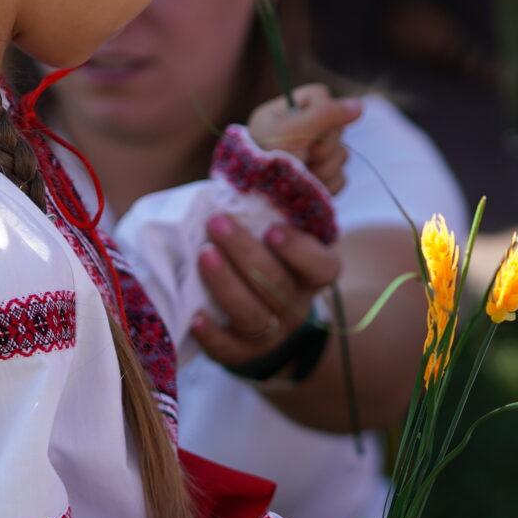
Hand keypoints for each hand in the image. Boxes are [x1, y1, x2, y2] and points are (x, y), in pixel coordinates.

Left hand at [191, 214, 340, 368]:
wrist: (274, 327)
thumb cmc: (269, 264)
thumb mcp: (284, 238)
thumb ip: (273, 212)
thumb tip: (253, 162)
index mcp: (313, 274)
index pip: (321, 267)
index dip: (300, 251)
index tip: (274, 229)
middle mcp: (297, 304)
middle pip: (277, 285)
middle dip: (246, 253)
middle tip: (217, 223)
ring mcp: (273, 332)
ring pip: (253, 315)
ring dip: (227, 285)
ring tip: (203, 256)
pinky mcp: (245, 355)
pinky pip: (231, 351)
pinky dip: (213, 334)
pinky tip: (196, 315)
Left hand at [246, 83, 360, 196]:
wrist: (256, 203)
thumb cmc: (264, 161)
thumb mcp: (291, 130)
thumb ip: (325, 114)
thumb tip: (359, 105)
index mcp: (287, 112)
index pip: (322, 96)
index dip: (323, 110)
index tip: (309, 126)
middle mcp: (301, 131)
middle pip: (337, 128)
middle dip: (321, 147)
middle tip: (301, 155)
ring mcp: (313, 157)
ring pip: (341, 155)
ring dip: (322, 169)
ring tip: (299, 175)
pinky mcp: (321, 180)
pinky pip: (341, 177)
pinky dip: (325, 184)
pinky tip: (307, 187)